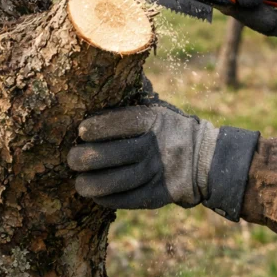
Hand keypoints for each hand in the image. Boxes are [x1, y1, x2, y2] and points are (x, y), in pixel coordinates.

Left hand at [67, 103, 218, 208]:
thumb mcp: (159, 109)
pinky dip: (107, 199)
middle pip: (116, 154)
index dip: (97, 127)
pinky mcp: (159, 195)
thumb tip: (103, 77)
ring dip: (92, 184)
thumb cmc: (169, 129)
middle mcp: (158, 146)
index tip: (81, 131)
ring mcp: (159, 172)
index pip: (122, 122)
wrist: (205, 160)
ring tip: (78, 182)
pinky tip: (95, 195)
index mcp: (155, 120)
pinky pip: (128, 199)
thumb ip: (134, 99)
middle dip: (86, 158)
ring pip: (119, 181)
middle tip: (72, 159)